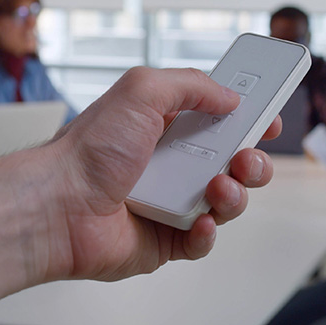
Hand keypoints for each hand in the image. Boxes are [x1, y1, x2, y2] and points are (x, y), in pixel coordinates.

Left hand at [37, 67, 280, 282]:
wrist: (57, 206)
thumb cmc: (89, 151)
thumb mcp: (141, 90)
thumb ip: (192, 84)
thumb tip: (229, 97)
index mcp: (170, 128)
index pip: (222, 121)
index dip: (249, 120)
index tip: (268, 119)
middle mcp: (175, 164)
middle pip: (236, 162)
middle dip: (253, 161)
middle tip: (245, 157)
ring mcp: (173, 202)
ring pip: (228, 201)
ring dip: (235, 195)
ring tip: (217, 189)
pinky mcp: (167, 239)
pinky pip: (204, 240)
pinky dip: (208, 233)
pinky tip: (199, 222)